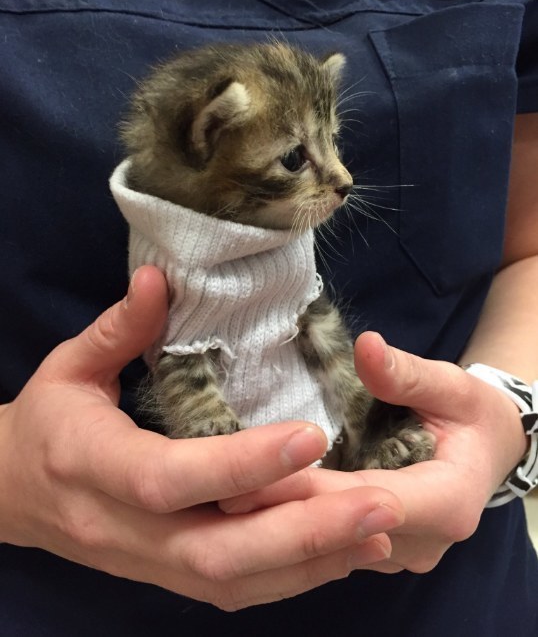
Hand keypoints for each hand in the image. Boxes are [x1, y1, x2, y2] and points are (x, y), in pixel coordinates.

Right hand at [0, 271, 403, 609]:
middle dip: (302, 531)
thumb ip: (119, 327)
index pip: (169, 477)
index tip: (311, 435)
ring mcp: (145, 562)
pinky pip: (234, 588)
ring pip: (233, 580)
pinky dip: (293, 576)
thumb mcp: (70, 365)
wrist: (9, 492)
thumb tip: (158, 277)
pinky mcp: (166, 574)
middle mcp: (120, 528)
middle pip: (216, 550)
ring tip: (380, 527)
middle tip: (382, 501)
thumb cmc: (46, 419)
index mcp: (90, 464)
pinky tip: (344, 552)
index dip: (239, 464)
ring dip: (311, 560)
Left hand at [221, 331, 527, 573]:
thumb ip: (408, 373)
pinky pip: (328, 544)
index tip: (251, 472)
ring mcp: (394, 551)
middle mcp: (417, 541)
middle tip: (213, 490)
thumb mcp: (453, 386)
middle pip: (337, 532)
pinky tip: (247, 505)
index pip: (365, 500)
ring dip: (276, 522)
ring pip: (328, 546)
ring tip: (216, 498)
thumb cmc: (471, 415)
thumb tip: (366, 348)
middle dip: (276, 511)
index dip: (307, 489)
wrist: (487, 450)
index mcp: (445, 503)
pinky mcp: (374, 547)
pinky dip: (290, 524)